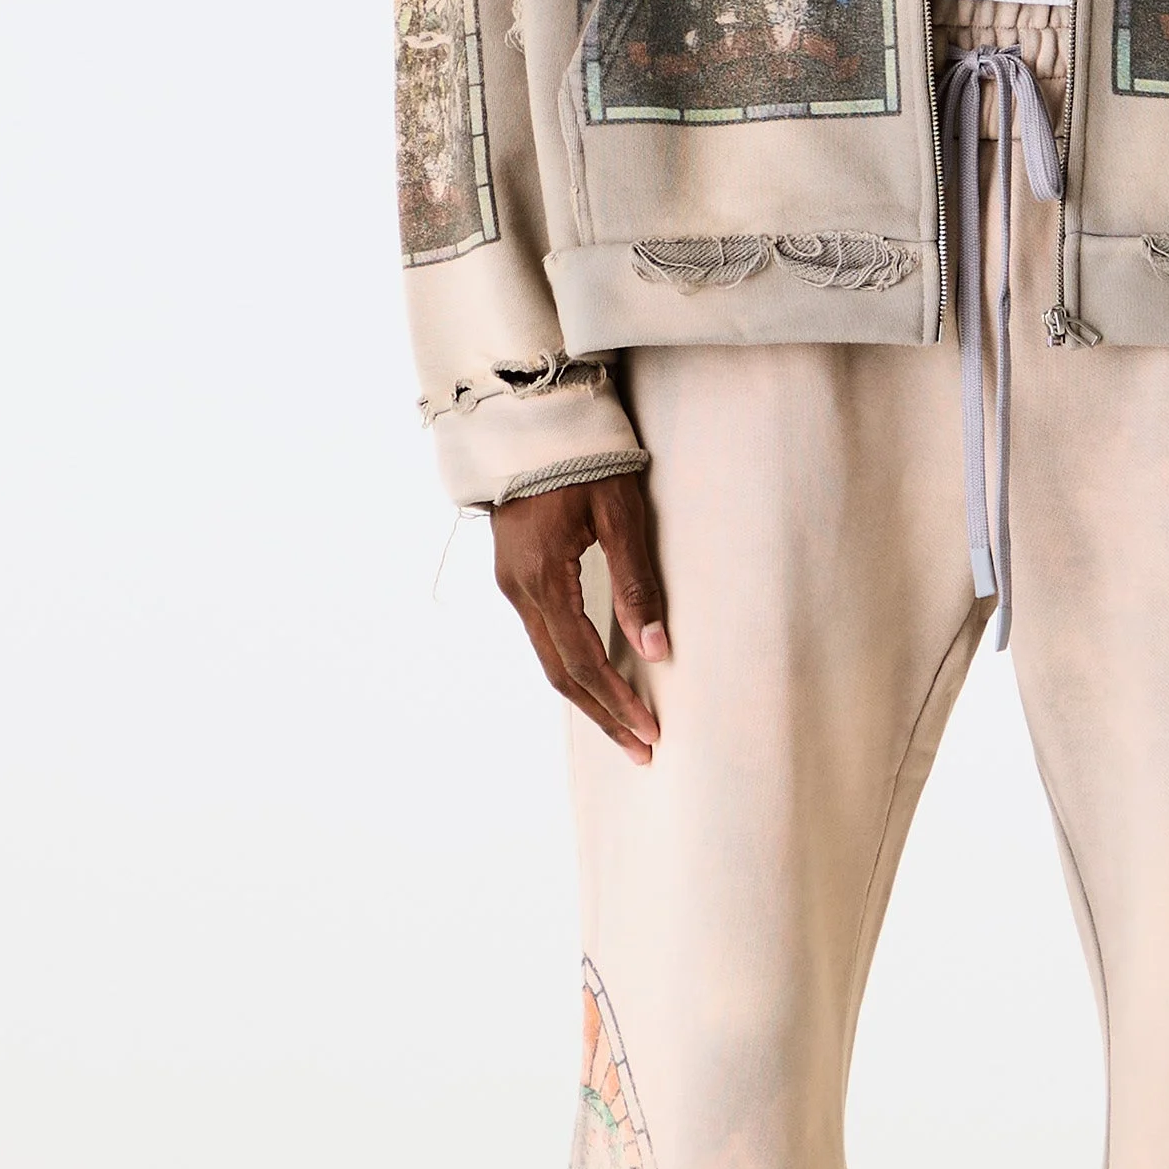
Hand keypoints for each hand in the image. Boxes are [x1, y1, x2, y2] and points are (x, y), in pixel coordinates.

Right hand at [491, 472, 667, 765]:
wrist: (530, 418)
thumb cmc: (583, 457)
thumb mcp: (621, 514)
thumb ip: (637, 582)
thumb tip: (656, 649)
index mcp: (543, 576)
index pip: (582, 660)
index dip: (617, 700)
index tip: (650, 731)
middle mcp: (519, 589)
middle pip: (561, 674)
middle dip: (603, 715)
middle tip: (642, 750)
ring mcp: (513, 585)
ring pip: (549, 660)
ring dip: (588, 697)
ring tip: (626, 727)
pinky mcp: (517, 577)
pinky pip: (545, 638)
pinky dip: (573, 668)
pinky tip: (598, 683)